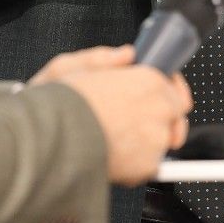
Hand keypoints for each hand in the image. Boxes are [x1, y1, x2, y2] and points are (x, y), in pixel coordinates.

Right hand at [38, 46, 192, 185]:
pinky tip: (112, 152)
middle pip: (175, 115)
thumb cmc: (58, 105)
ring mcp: (156, 139)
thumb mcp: (72, 66)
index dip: (165, 90)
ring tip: (116, 137)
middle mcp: (159, 108)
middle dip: (160, 117)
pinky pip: (150, 165)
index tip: (157, 94)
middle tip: (134, 119)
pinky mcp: (148, 167)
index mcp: (148, 80)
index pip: (175, 87)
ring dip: (146, 140)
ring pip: (163, 141)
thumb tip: (126, 55)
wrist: (48, 142)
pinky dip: (136, 162)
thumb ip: (104, 58)